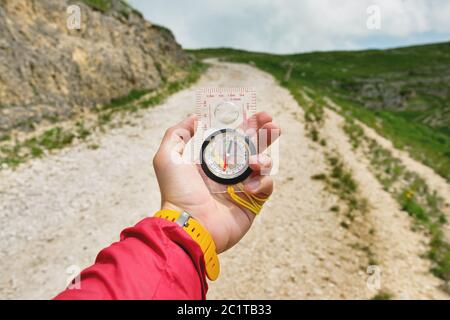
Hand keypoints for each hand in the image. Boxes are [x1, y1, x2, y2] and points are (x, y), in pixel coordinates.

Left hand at [153, 112, 279, 252]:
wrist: (190, 224)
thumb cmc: (177, 191)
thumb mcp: (168, 157)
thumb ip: (178, 133)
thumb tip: (195, 118)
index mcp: (213, 159)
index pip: (233, 136)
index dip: (246, 124)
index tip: (256, 114)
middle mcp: (229, 170)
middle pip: (254, 146)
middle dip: (265, 133)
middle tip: (272, 125)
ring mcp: (242, 186)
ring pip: (264, 164)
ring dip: (265, 158)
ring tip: (255, 162)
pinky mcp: (252, 202)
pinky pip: (267, 186)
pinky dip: (263, 183)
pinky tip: (249, 187)